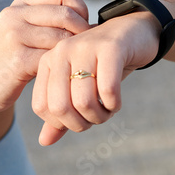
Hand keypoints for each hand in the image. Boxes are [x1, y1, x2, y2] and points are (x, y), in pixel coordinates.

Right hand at [0, 0, 90, 113]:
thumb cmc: (10, 58)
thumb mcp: (23, 30)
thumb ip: (49, 21)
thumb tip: (92, 23)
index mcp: (20, 4)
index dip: (81, 8)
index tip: (82, 27)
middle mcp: (16, 15)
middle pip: (66, 13)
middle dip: (83, 32)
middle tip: (84, 49)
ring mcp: (15, 36)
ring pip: (62, 37)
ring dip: (73, 52)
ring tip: (75, 62)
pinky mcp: (18, 60)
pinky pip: (53, 58)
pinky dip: (63, 67)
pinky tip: (62, 74)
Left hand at [32, 11, 160, 145]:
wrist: (132, 33)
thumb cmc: (102, 65)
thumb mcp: (78, 88)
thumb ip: (60, 114)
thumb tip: (44, 141)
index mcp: (48, 62)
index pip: (41, 107)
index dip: (61, 124)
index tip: (79, 120)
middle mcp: (61, 52)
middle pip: (60, 107)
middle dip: (81, 124)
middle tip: (96, 119)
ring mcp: (84, 47)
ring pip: (84, 101)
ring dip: (100, 116)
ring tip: (108, 110)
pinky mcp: (110, 48)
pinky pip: (108, 90)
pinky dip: (114, 105)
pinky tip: (117, 101)